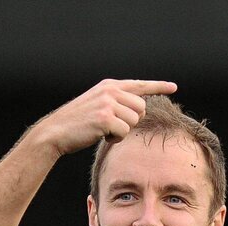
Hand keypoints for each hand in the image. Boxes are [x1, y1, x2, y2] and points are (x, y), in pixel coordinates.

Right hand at [35, 79, 177, 156]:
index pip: (139, 85)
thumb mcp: (96, 106)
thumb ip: (115, 103)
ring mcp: (108, 103)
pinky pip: (124, 132)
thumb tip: (137, 111)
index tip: (173, 87)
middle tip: (113, 128)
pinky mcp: (105, 117)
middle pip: (141, 108)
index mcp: (109, 86)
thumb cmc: (75, 125)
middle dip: (131, 122)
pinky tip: (100, 136)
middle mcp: (110, 91)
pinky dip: (114, 139)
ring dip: (122, 132)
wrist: (54, 132)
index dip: (158, 86)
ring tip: (103, 131)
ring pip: (134, 121)